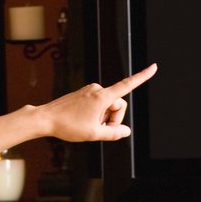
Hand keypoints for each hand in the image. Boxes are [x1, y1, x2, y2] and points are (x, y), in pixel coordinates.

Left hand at [34, 63, 156, 142]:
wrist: (46, 119)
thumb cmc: (68, 126)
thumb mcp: (94, 134)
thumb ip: (114, 133)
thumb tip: (126, 131)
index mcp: (102, 96)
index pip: (127, 85)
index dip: (142, 77)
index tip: (154, 67)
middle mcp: (97, 89)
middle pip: (118, 105)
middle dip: (113, 118)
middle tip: (100, 130)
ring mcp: (89, 91)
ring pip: (107, 106)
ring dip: (103, 118)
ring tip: (88, 125)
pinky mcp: (84, 94)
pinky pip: (98, 104)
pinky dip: (96, 114)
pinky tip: (82, 121)